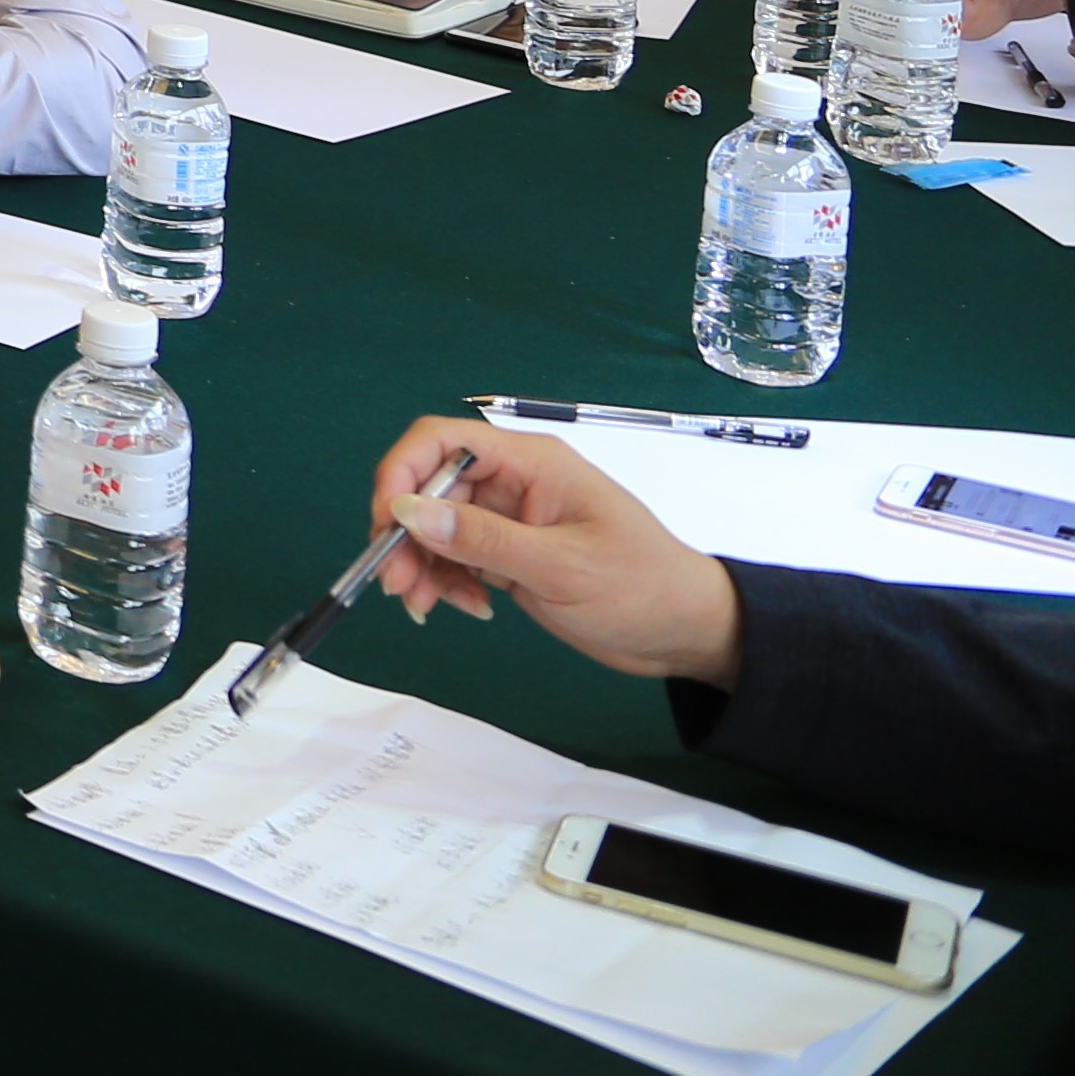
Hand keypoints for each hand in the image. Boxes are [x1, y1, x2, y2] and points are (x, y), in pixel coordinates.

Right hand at [367, 416, 747, 684]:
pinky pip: (456, 556)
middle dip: (405, 533)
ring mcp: (510, 519)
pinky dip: (445, 580)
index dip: (402, 473)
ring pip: (436, 526)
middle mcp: (514, 483)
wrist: (689, 633)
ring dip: (419, 563)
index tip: (386, 524)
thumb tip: (407, 512)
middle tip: (395, 583)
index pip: (442, 441)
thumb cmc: (641, 588)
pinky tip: (462, 607)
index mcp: (532, 463)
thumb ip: (481, 539)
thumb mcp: (560, 567)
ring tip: (423, 606)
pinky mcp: (510, 554)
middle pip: (430, 488)